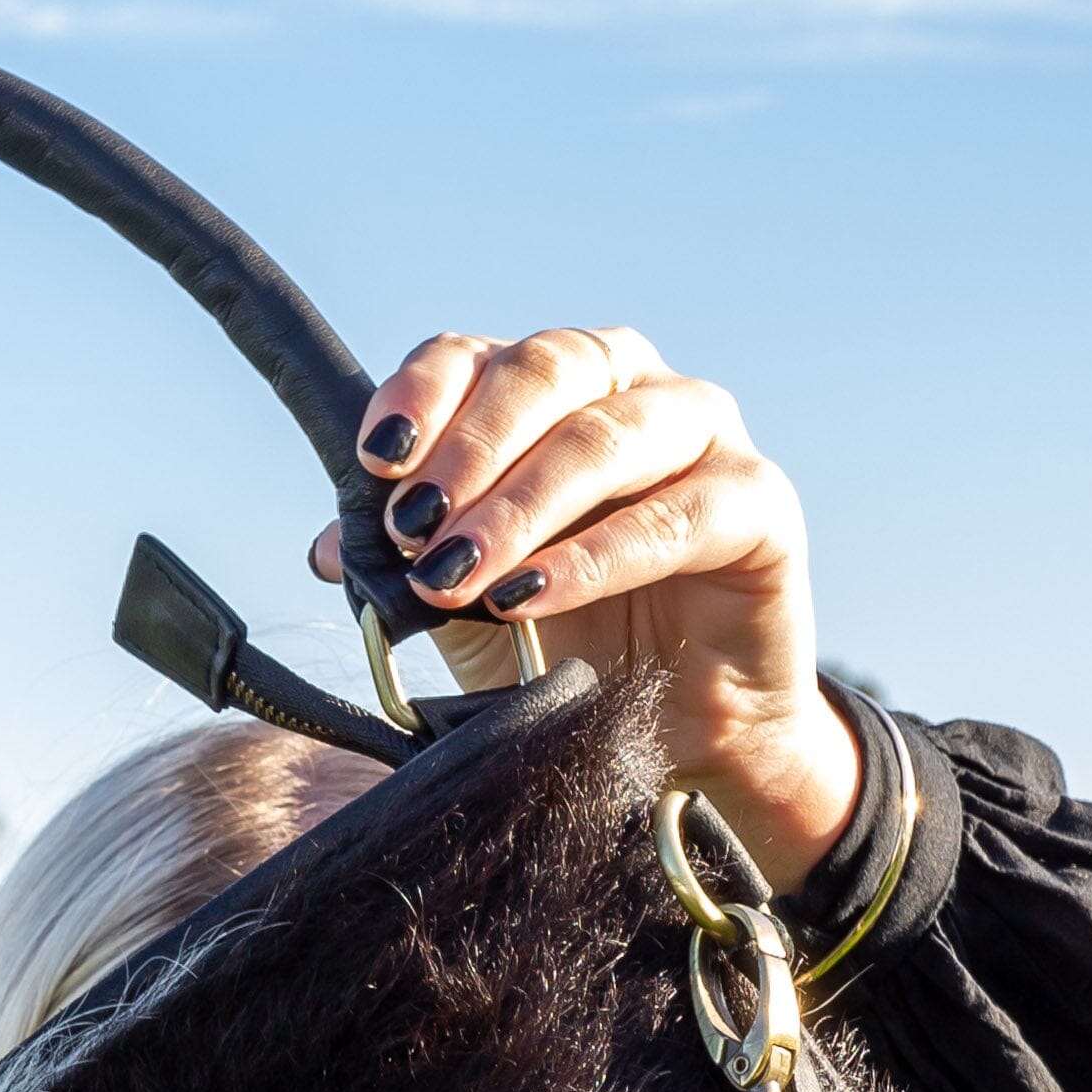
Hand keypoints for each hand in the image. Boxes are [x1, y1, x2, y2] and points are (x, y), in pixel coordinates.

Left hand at [305, 327, 862, 894]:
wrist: (683, 736)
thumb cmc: (578, 649)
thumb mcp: (473, 605)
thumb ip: (413, 561)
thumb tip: (329, 544)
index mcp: (556, 390)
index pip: (479, 356)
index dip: (423, 396)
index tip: (377, 461)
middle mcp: (632, 388)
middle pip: (546, 372)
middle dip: (468, 450)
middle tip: (415, 527)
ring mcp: (706, 436)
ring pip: (607, 434)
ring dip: (522, 504)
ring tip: (461, 572)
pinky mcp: (762, 504)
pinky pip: (676, 513)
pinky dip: (598, 555)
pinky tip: (534, 592)